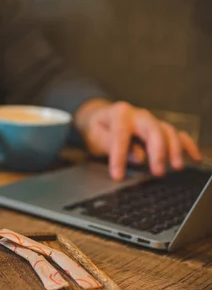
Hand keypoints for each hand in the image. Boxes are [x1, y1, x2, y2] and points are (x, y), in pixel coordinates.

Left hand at [75, 100, 201, 179]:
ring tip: (176, 167)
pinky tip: (194, 158)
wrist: (100, 116)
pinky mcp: (159, 128)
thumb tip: (137, 156)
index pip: (121, 135)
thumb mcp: (95, 136)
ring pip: (168, 132)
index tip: (117, 176)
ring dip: (174, 150)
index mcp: (119, 114)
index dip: (119, 156)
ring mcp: (152, 121)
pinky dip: (187, 146)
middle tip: (158, 171)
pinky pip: (177, 134)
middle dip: (157, 152)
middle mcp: (139, 115)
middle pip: (153, 130)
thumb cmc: (97, 128)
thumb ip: (111, 144)